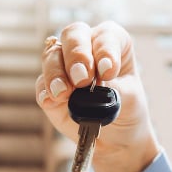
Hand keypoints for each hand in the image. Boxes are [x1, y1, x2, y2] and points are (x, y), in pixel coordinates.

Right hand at [36, 21, 160, 171]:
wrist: (116, 136)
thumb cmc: (127, 109)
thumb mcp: (130, 100)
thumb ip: (112, 89)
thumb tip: (90, 89)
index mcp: (111, 42)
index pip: (106, 35)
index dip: (105, 50)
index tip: (108, 72)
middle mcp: (86, 47)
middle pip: (73, 35)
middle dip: (76, 55)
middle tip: (82, 78)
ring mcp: (64, 65)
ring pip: (52, 55)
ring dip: (56, 73)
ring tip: (64, 92)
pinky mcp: (49, 88)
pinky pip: (41, 83)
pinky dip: (44, 91)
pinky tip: (52, 101)